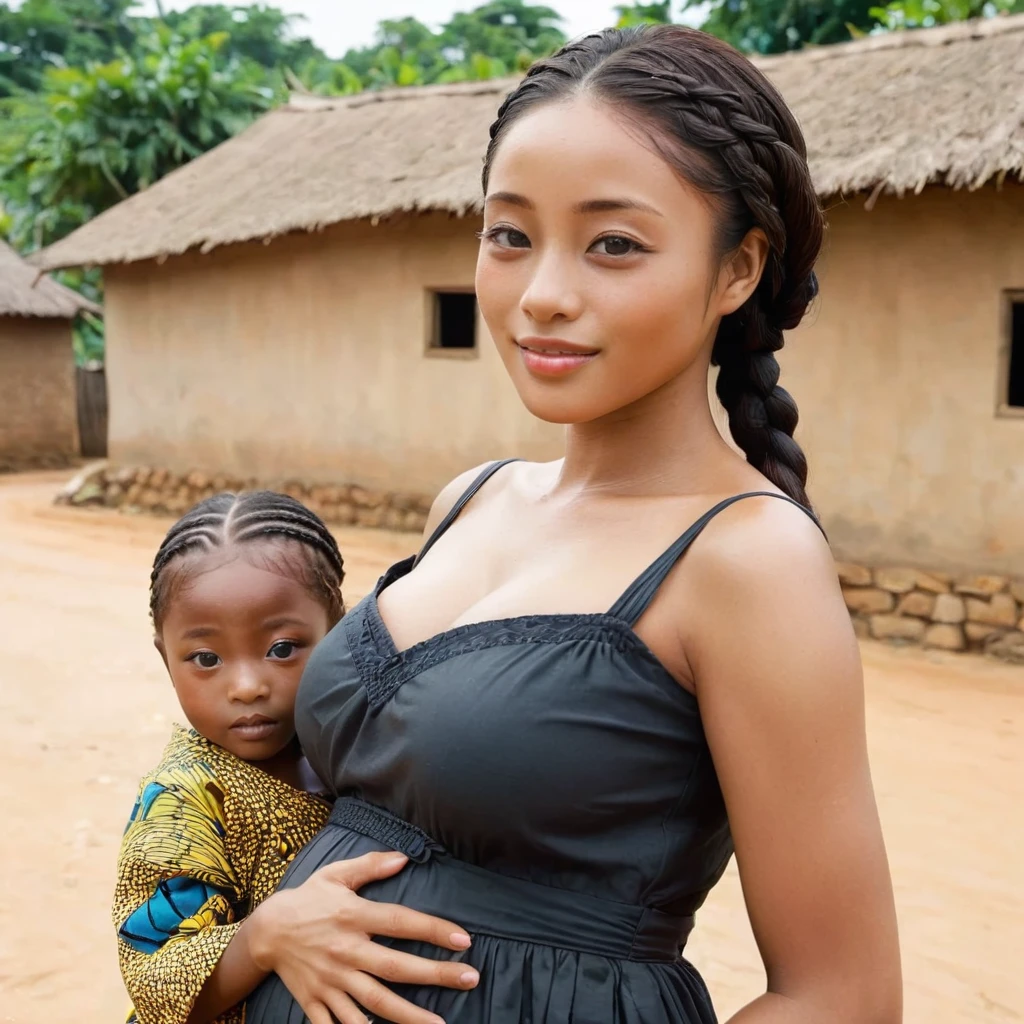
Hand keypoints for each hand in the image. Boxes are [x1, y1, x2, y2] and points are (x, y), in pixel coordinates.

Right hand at [247, 852, 478, 1023]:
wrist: (266, 931)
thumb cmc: (308, 899)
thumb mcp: (336, 874)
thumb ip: (371, 865)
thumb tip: (404, 857)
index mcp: (353, 916)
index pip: (401, 923)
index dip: (433, 930)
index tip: (464, 940)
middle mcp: (346, 951)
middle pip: (395, 967)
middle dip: (435, 975)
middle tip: (470, 979)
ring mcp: (331, 980)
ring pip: (375, 1002)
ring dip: (408, 1016)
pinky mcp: (316, 1001)